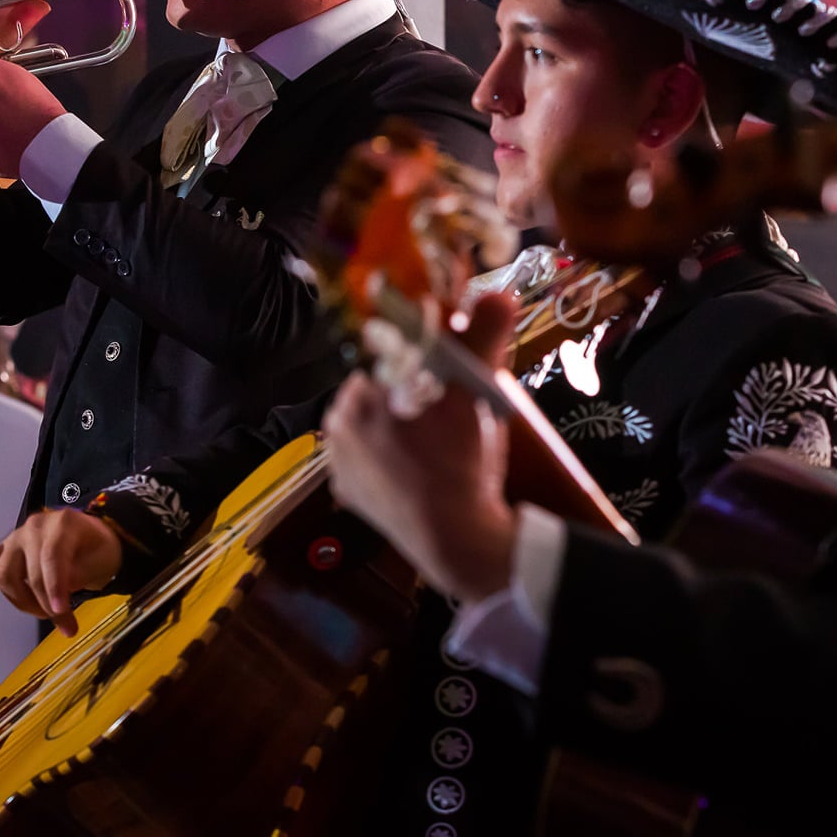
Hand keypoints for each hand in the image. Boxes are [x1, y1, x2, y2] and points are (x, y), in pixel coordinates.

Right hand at [0, 509, 123, 635]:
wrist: (90, 538)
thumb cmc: (97, 549)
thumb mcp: (103, 560)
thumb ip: (83, 573)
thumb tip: (61, 589)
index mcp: (63, 524)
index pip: (52, 558)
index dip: (55, 588)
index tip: (60, 612)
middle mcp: (35, 527)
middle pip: (31, 573)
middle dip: (47, 604)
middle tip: (66, 624)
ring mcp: (16, 537)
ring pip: (6, 574)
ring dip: (23, 602)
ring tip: (45, 613)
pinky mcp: (4, 549)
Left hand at [322, 291, 521, 604]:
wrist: (457, 540)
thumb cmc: (463, 462)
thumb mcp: (477, 394)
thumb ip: (484, 338)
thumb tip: (498, 296)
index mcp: (362, 391)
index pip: (393, 355)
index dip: (424, 358)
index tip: (446, 370)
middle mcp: (340, 422)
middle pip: (382, 387)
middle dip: (413, 389)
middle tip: (447, 407)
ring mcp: (339, 460)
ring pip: (374, 423)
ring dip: (400, 422)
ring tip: (437, 440)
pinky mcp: (346, 491)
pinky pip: (367, 458)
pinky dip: (390, 456)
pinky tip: (418, 462)